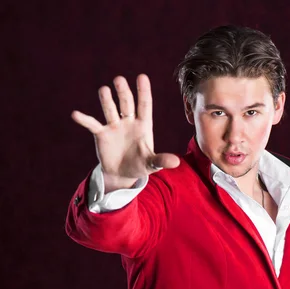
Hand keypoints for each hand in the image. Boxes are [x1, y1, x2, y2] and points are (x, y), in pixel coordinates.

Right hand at [71, 74, 179, 191]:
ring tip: (104, 90)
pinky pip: (92, 124)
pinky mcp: (102, 134)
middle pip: (126, 103)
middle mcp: (128, 121)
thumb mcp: (152, 164)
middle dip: (123, 92)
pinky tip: (76, 114)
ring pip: (110, 109)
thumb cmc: (140, 165)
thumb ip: (161, 160)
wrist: (123, 173)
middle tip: (119, 80)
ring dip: (106, 100)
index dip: (143, 92)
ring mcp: (114, 126)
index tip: (142, 77)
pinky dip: (84, 119)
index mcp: (143, 125)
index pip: (144, 105)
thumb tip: (176, 162)